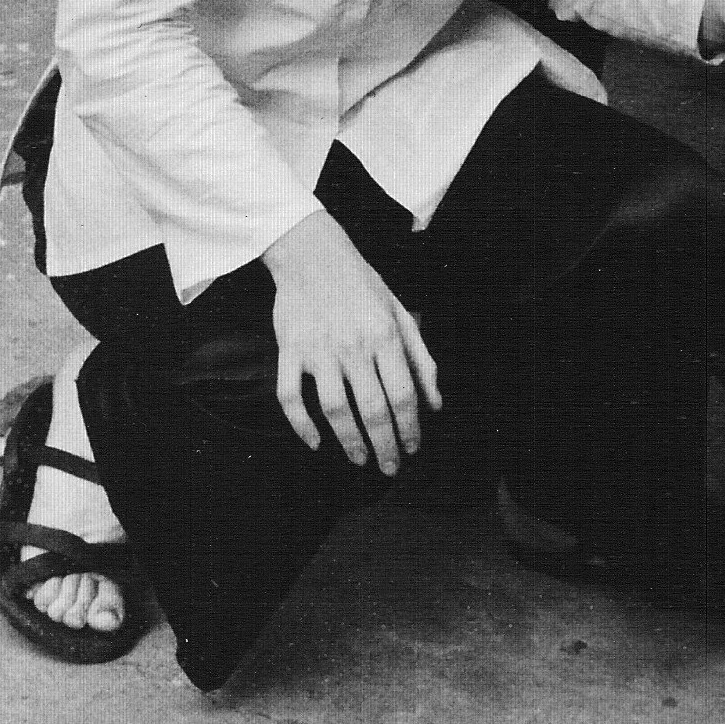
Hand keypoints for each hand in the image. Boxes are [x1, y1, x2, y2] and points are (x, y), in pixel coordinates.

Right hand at [264, 208, 441, 472]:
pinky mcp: (290, 351)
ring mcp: (319, 350)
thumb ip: (420, 358)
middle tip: (390, 468)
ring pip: (335, 409)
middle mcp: (354, 345)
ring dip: (349, 442)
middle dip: (385, 445)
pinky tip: (315, 442)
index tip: (413, 448)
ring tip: (359, 460)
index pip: (403, 393)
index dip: (410, 427)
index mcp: (385, 335)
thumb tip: (435, 403)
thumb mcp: (400, 313)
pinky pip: (291, 397)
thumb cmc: (362, 286)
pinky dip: (301, 424)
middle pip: (373, 408)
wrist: (314, 255)